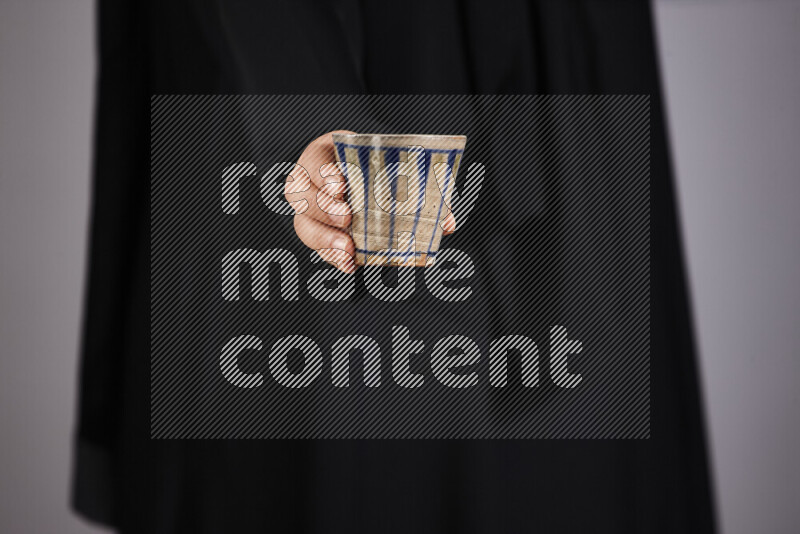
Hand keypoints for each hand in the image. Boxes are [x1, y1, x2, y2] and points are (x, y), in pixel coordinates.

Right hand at [285, 131, 455, 272]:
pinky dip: (334, 259)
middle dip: (325, 208)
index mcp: (322, 158)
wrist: (357, 178)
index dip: (326, 175)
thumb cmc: (372, 168)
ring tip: (348, 251)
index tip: (341, 185)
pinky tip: (349, 265)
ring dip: (326, 241)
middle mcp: (308, 186)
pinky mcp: (318, 236)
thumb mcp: (386, 165)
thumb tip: (447, 222)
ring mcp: (309, 214)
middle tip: (347, 217)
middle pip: (302, 197)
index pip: (315, 163)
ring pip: (305, 227)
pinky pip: (319, 249)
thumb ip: (413, 184)